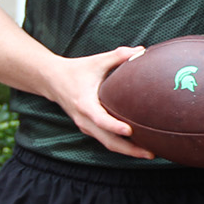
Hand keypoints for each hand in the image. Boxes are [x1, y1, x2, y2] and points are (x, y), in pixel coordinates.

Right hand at [43, 45, 154, 159]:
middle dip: (129, 149)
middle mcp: (84, 119)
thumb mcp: (96, 61)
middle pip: (107, 140)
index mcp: (85, 103)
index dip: (114, 126)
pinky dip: (121, 146)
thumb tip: (142, 50)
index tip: (129, 131)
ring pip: (107, 144)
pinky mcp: (89, 129)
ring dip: (127, 151)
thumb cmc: (77, 70)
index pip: (100, 119)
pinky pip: (105, 140)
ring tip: (150, 153)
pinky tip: (138, 146)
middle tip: (151, 153)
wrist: (52, 80)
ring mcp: (86, 126)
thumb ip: (118, 56)